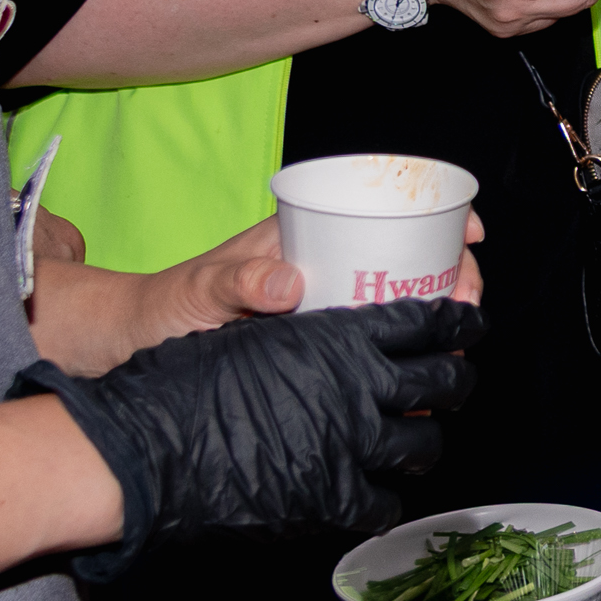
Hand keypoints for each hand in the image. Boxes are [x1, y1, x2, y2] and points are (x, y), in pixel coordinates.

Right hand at [16, 297, 482, 577]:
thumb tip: (334, 336)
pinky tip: (377, 494)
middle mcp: (359, 389)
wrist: (146, 448)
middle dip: (457, 380)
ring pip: (422, 445)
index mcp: (340, 336)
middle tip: (455, 381)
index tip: (466, 323)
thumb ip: (305, 333)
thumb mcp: (252, 332)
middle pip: (444, 382)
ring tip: (418, 440)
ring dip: (424, 442)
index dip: (456, 322)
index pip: (426, 322)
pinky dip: (384, 500)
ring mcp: (352, 447)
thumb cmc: (183, 381)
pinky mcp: (333, 500)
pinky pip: (384, 503)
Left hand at [25, 211, 488, 378]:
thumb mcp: (196, 292)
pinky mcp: (319, 348)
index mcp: (303, 237)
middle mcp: (322, 266)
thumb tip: (288, 282)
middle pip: (410, 260)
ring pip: (400, 307)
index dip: (439, 215)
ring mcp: (323, 307)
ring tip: (448, 358)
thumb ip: (236, 282)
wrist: (129, 351)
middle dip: (452, 280)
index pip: (386, 208)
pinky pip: (375, 347)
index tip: (470, 237)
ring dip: (434, 327)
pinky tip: (411, 392)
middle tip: (464, 316)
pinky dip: (401, 362)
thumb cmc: (160, 310)